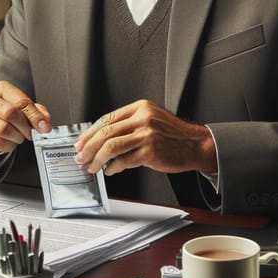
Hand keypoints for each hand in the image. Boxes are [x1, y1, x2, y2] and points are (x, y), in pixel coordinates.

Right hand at [0, 80, 50, 152]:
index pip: (21, 102)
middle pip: (10, 114)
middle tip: (30, 133)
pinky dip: (8, 145)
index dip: (35, 116)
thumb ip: (37, 111)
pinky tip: (10, 141)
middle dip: (24, 127)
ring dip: (17, 137)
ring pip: (2, 130)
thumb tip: (45, 122)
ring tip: (19, 136)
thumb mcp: (22, 105)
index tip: (44, 127)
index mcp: (2, 88)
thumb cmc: (6, 108)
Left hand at [73, 99, 216, 175]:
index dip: (90, 132)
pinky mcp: (150, 152)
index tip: (81, 142)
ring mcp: (147, 135)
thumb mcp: (152, 119)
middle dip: (89, 147)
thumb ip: (129, 124)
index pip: (107, 118)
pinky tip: (110, 170)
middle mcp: (143, 118)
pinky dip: (113, 167)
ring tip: (92, 166)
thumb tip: (101, 137)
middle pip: (106, 132)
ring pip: (111, 147)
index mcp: (140, 107)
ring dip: (97, 159)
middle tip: (81, 156)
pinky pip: (124, 161)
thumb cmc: (173, 134)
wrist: (196, 144)